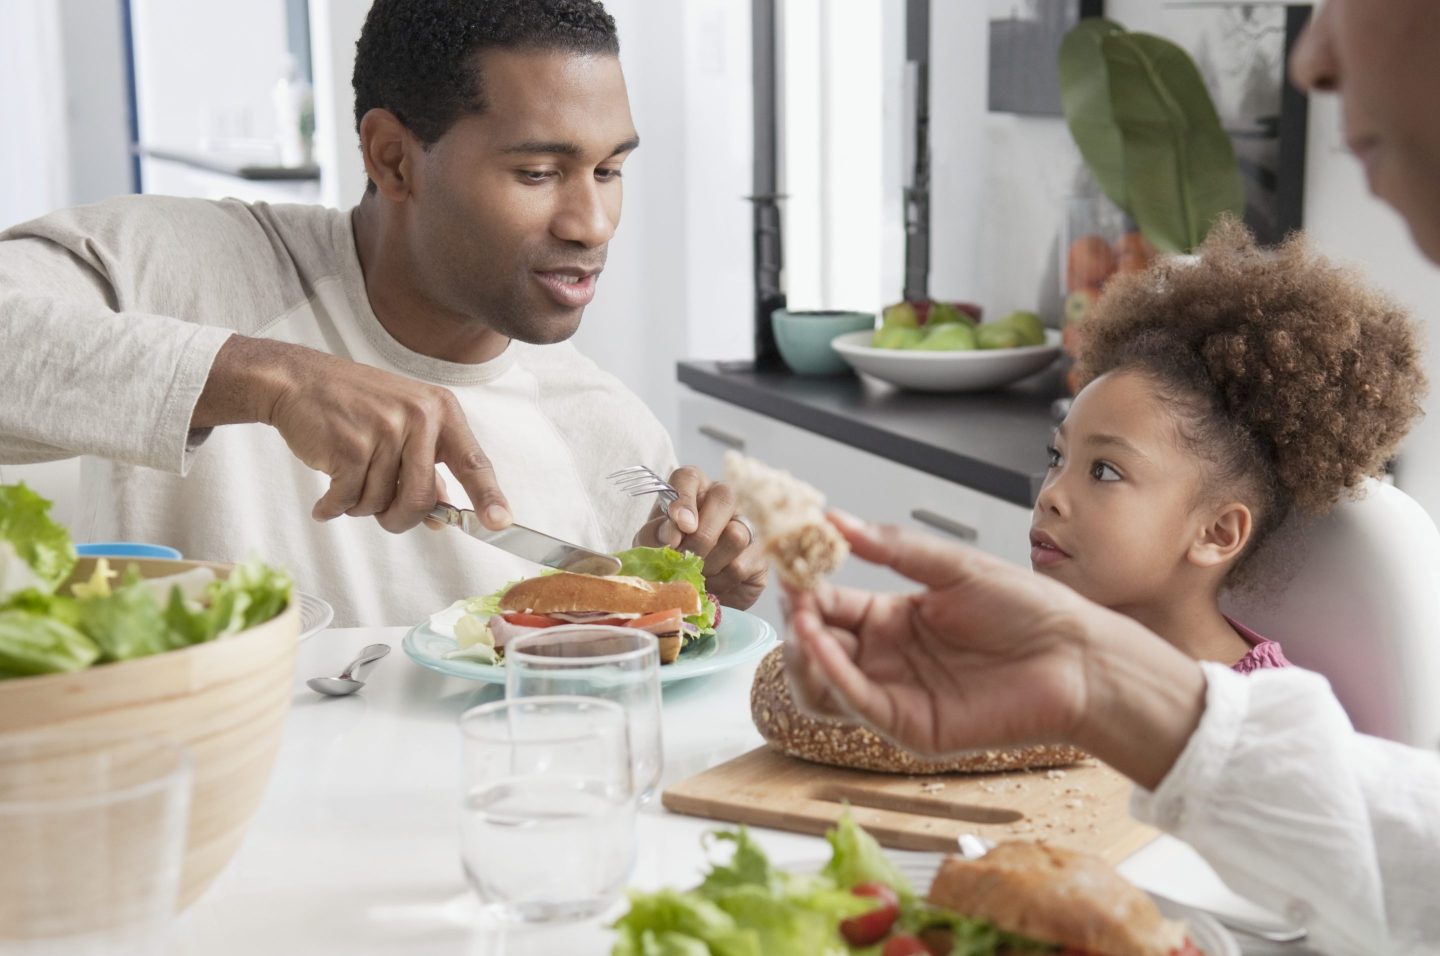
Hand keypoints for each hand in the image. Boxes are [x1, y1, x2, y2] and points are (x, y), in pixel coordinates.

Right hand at [197, 336, 510, 533]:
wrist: (297, 380)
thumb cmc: (353, 404)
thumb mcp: (403, 421)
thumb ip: (427, 465)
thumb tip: (442, 514)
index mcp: (440, 411)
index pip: (474, 463)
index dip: (489, 498)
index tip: (501, 523)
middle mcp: (418, 417)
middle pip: (421, 500)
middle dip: (398, 518)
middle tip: (381, 512)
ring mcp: (385, 430)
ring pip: (380, 503)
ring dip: (360, 505)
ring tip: (348, 478)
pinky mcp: (350, 446)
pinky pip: (348, 500)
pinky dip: (333, 506)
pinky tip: (326, 494)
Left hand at [632, 465, 767, 609]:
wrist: (687, 596)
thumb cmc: (666, 560)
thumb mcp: (649, 545)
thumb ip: (654, 534)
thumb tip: (671, 534)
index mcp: (692, 490)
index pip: (689, 477)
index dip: (683, 498)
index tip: (680, 525)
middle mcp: (722, 502)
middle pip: (724, 497)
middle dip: (700, 535)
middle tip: (682, 558)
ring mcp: (745, 527)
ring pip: (735, 535)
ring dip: (708, 563)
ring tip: (694, 575)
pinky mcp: (758, 558)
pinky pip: (741, 566)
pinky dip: (720, 582)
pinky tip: (711, 586)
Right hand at [782, 511, 1205, 788]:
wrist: (1078, 656)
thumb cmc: (1030, 610)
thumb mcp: (954, 566)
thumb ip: (892, 547)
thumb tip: (837, 519)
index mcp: (893, 617)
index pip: (829, 604)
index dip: (804, 585)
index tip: (787, 558)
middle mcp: (887, 657)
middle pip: (816, 646)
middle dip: (796, 618)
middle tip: (791, 591)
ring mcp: (895, 694)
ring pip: (822, 685)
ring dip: (802, 652)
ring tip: (802, 618)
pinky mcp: (909, 726)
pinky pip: (856, 703)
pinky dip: (830, 672)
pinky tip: (820, 641)